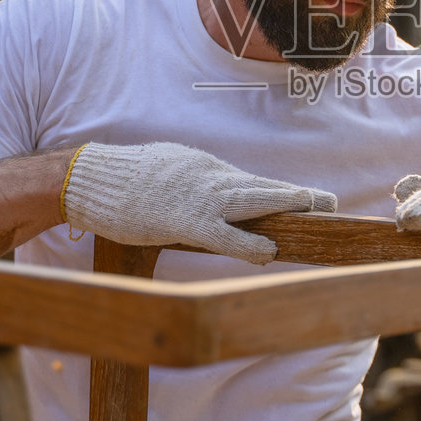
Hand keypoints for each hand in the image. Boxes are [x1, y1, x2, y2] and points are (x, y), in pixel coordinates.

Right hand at [63, 142, 336, 263]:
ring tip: (316, 211)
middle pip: (262, 187)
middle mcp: (208, 178)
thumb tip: (211, 192)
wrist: (90, 179)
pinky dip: (247, 244)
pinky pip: (222, 234)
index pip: (251, 181)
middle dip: (297, 195)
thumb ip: (193, 182)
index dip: (281, 190)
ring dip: (286, 206)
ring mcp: (197, 198)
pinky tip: (268, 252)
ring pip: (252, 201)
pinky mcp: (182, 220)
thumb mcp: (168, 172)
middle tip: (330, 201)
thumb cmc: (124, 181)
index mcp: (204, 169)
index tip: (309, 197)